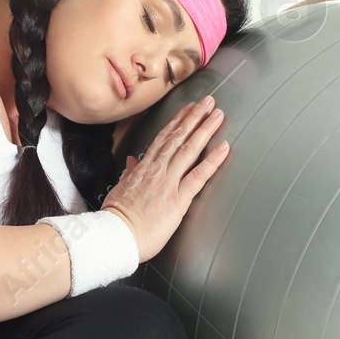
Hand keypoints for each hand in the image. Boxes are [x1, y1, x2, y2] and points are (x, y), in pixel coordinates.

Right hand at [100, 95, 229, 262]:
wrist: (115, 236)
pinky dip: (213, 160)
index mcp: (142, 168)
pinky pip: (199, 175)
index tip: (187, 109)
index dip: (177, 121)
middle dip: (194, 117)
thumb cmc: (117, 219)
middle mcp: (156, 170)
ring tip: (218, 115)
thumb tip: (132, 162)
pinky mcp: (178, 199)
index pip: (162, 138)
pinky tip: (224, 147)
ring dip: (205, 129)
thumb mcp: (119, 190)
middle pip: (178, 137)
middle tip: (208, 102)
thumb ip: (129, 174)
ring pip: (189, 149)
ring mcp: (168, 182)